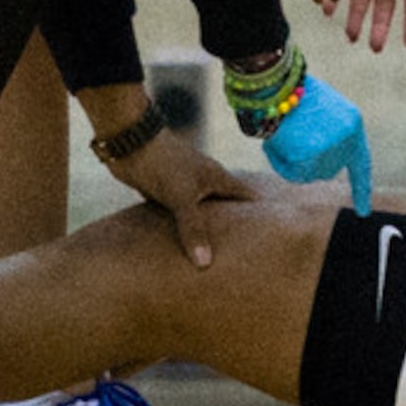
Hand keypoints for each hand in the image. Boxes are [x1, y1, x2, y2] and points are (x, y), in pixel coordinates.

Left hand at [79, 83, 254, 266]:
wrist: (131, 142)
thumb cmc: (164, 164)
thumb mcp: (182, 198)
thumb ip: (194, 229)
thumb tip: (205, 264)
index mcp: (218, 179)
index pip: (247, 198)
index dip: (262, 213)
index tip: (275, 234)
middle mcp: (205, 183)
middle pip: (226, 207)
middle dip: (235, 227)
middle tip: (246, 254)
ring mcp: (185, 188)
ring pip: (201, 214)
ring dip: (206, 230)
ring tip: (216, 256)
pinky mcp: (165, 194)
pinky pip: (179, 217)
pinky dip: (182, 230)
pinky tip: (182, 246)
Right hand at [258, 76, 372, 213]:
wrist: (277, 80)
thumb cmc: (292, 92)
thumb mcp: (319, 111)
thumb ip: (324, 136)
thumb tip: (312, 163)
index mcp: (353, 124)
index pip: (360, 163)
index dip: (361, 189)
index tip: (364, 212)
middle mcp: (348, 139)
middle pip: (328, 171)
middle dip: (308, 162)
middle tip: (290, 138)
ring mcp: (331, 149)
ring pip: (309, 174)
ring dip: (293, 161)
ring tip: (282, 135)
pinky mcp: (311, 155)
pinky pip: (294, 174)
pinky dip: (282, 163)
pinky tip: (276, 143)